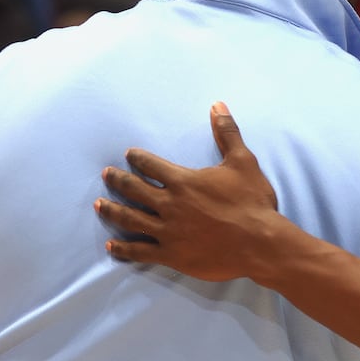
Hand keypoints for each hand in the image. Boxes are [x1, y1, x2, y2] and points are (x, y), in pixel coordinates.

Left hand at [96, 103, 281, 281]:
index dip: (137, 158)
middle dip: (117, 180)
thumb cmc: (252, 202)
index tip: (128, 155)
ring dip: (112, 211)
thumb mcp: (243, 162)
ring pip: (130, 219)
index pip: (151, 165)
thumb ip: (227, 133)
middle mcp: (170, 205)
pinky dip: (124, 249)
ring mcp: (168, 232)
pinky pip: (141, 251)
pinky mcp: (172, 255)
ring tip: (99, 205)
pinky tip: (111, 247)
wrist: (260, 243)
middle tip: (106, 175)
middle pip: (133, 189)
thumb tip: (217, 105)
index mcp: (183, 181)